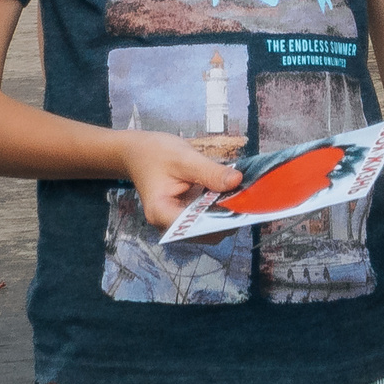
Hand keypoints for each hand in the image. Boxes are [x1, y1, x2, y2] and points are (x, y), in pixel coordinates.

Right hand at [122, 130, 241, 230]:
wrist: (137, 151)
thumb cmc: (154, 153)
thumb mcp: (184, 157)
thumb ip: (210, 171)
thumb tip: (237, 182)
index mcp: (162, 213)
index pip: (196, 227)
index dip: (219, 220)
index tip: (239, 205)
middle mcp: (169, 224)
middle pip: (205, 232)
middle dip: (226, 217)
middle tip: (246, 198)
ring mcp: (178, 221)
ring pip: (209, 227)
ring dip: (225, 213)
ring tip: (240, 195)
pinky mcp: (186, 214)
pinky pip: (206, 217)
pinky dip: (219, 207)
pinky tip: (229, 193)